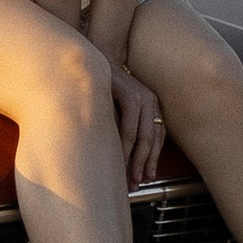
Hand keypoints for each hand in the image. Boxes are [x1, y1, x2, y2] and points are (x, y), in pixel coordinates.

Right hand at [103, 55, 165, 183]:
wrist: (84, 59)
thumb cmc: (95, 88)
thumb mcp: (113, 109)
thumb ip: (120, 127)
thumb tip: (122, 158)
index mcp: (149, 103)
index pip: (157, 137)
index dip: (152, 160)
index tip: (146, 177)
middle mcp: (149, 98)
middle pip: (152, 139)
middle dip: (144, 164)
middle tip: (136, 183)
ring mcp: (140, 94)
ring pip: (143, 135)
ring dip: (136, 159)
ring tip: (130, 177)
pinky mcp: (128, 91)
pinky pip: (130, 124)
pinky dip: (126, 144)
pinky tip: (120, 158)